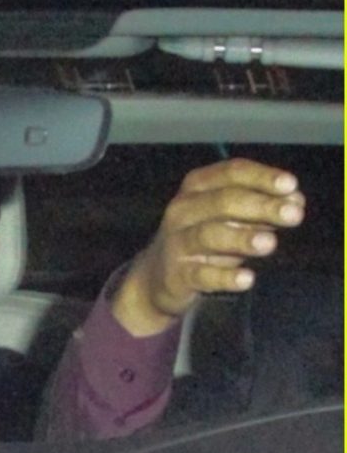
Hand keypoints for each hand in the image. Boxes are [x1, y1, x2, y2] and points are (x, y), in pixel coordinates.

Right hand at [113, 158, 304, 335]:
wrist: (157, 277)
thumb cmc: (202, 239)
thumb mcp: (229, 217)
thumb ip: (261, 207)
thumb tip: (295, 200)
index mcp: (197, 187)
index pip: (230, 173)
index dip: (262, 177)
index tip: (291, 185)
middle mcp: (182, 210)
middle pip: (222, 201)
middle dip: (260, 206)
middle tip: (294, 215)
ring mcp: (177, 243)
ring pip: (208, 235)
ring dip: (241, 238)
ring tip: (270, 243)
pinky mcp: (177, 276)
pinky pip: (201, 275)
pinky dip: (224, 277)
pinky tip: (247, 278)